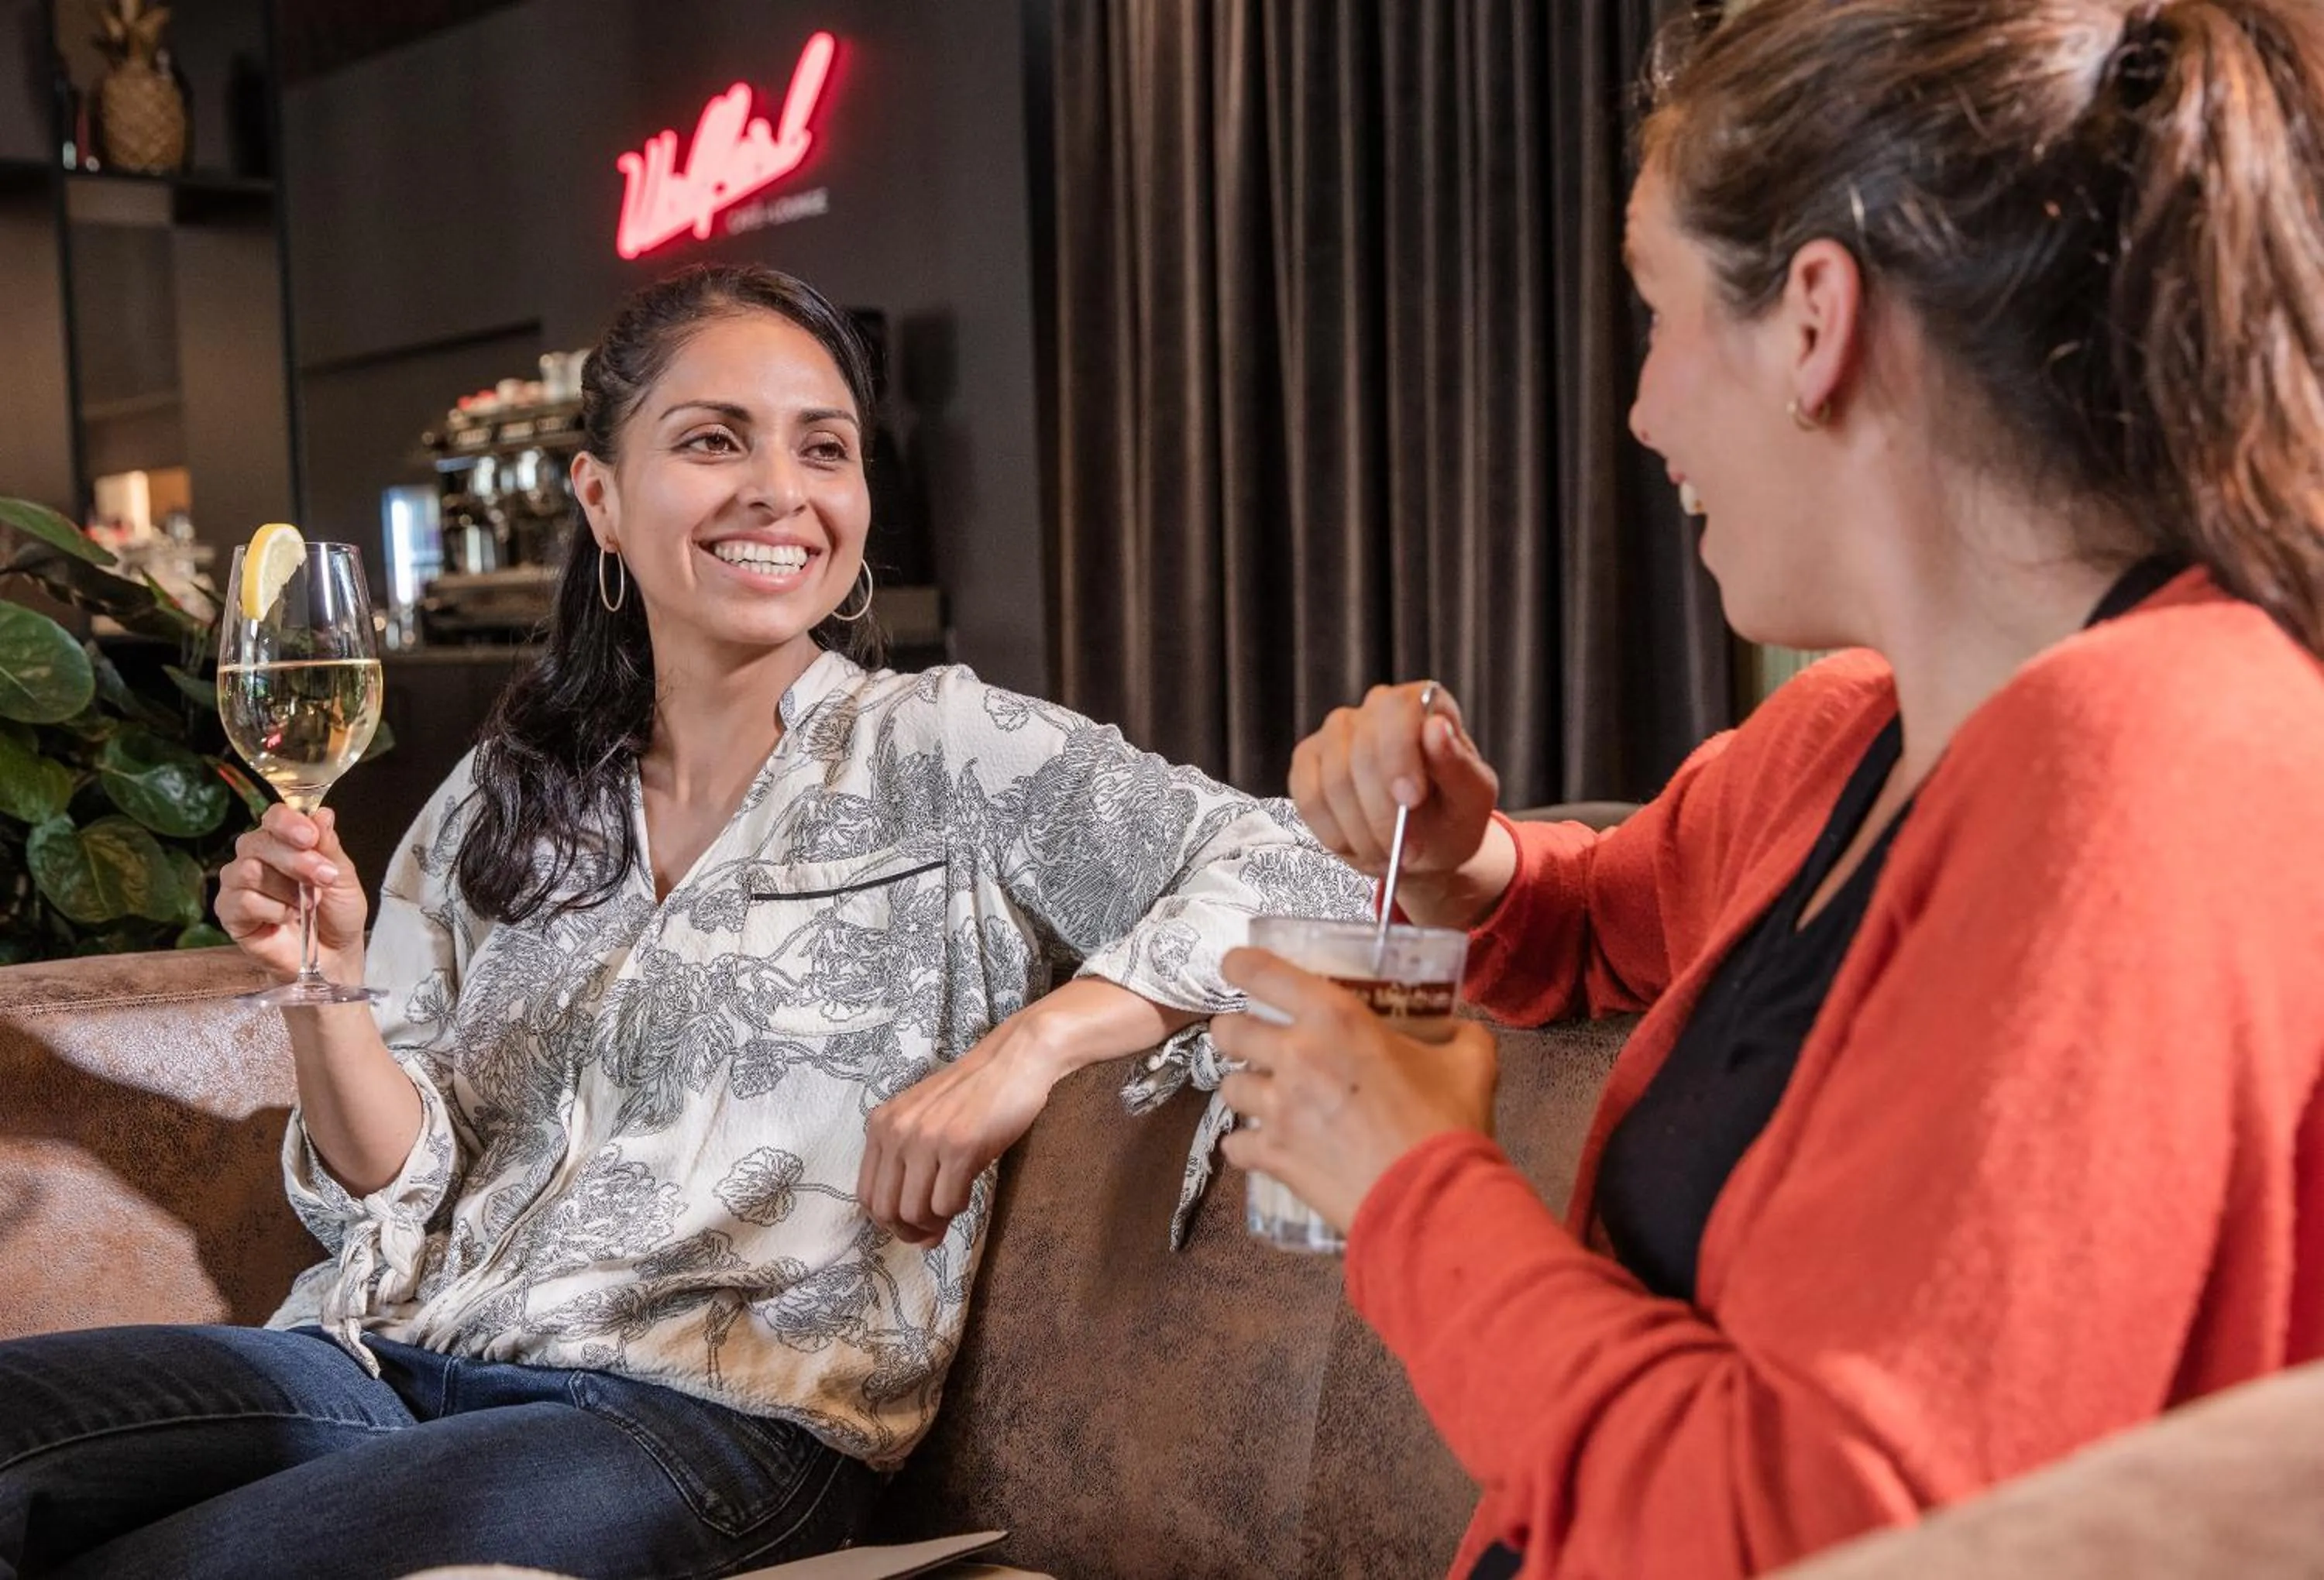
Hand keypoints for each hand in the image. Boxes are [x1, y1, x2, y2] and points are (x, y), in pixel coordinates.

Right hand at [216, 804, 369, 981]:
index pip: (274, 818)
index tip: (310, 837)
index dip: (289, 823)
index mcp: (282, 841)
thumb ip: (329, 847)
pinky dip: (273, 910)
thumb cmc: (336, 913)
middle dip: (296, 860)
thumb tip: (323, 815)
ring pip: (249, 871)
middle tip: (325, 877)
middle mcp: (254, 857)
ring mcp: (238, 885)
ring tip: (309, 904)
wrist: (333, 956)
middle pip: (259, 842)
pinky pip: (244, 902)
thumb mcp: (343, 877)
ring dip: (287, 888)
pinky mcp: (230, 913)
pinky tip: (288, 918)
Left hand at [859, 1010, 1068, 1246]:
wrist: (1015, 1060)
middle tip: (933, 1233)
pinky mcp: (960, 1146)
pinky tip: (968, 1189)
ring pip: (915, 1212)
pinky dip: (958, 1208)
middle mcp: (896, 1130)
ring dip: (936, 1223)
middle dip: (909, 1231)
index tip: (912, 1225)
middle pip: (886, 1210)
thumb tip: (920, 1240)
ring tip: (953, 1207)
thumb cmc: (974, 1095)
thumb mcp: (927, 1124)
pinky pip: (947, 1203)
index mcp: (881, 1123)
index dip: (888, 1221)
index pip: (866, 1195)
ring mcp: (927, 1138)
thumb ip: (912, 1172)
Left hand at [1214, 946, 1497, 1232]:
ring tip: (1268, 1097)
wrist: (1433, 1201)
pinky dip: (1246, 1145)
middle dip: (1235, 1032)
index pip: (1262, 972)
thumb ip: (1460, 1036)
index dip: (1240, 965)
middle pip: (1227, 1030)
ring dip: (1246, 1089)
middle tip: (1258, 1042)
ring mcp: (1277, 1109)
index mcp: (1335, 1018)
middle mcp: (1295, 1056)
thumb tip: (1459, 1029)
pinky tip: (1265, 1147)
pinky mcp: (1273, 1156)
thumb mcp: (1471, 1064)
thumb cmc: (1448, 1124)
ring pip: (1228, 1086)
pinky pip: (1234, 1144)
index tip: (1237, 968)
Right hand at [1289, 681, 1499, 878]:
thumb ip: (1458, 765)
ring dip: (1361, 831)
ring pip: (1332, 780)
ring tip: (1387, 853)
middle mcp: (1376, 708)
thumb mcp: (1472, 798)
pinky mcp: (1308, 761)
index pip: (1398, 710)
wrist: (1424, 843)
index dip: (1398, 756)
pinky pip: (1308, 799)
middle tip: (1405, 850)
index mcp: (1423, 704)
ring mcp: (1337, 732)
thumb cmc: (1453, 815)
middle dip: (1381, 812)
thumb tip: (1436, 726)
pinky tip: (1358, 846)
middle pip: (1360, 751)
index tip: (1411, 800)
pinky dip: (1334, 834)